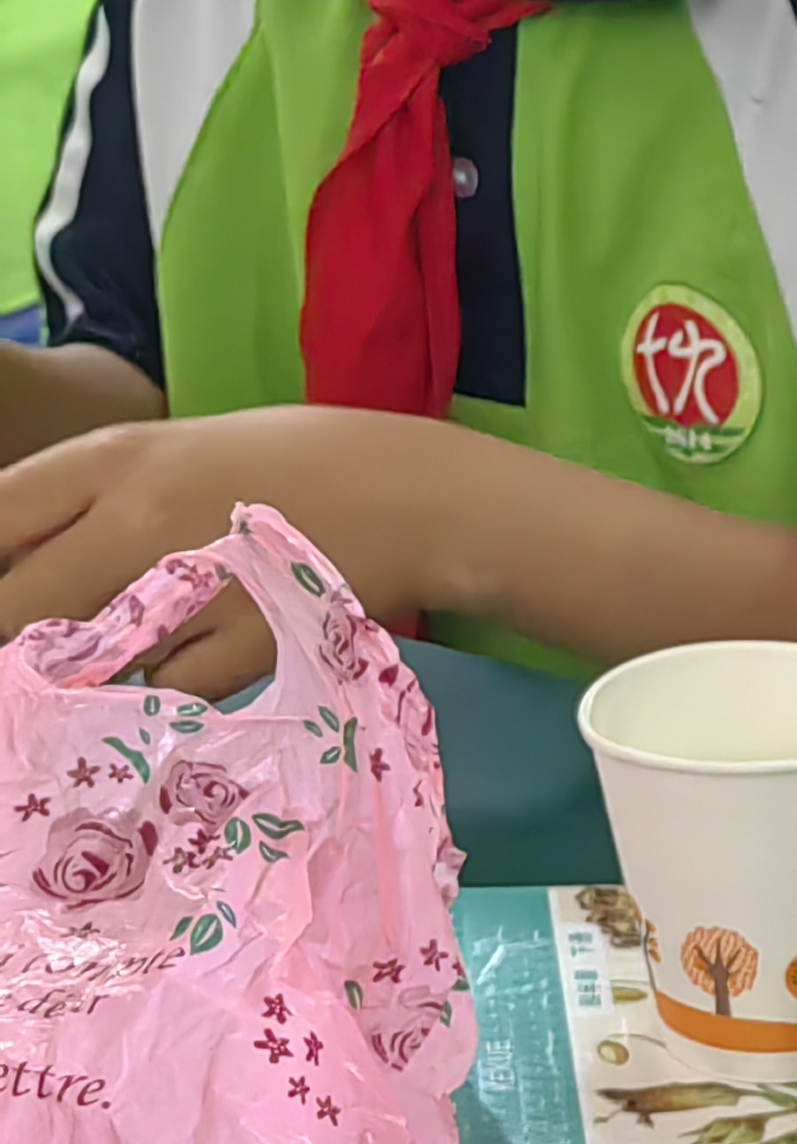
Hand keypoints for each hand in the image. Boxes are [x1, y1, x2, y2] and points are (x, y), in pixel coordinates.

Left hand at [0, 408, 455, 688]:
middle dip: (15, 635)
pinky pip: (168, 687)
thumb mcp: (167, 456)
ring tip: (121, 654)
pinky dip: (165, 685)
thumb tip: (17, 566)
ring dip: (91, 666)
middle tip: (36, 650)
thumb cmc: (284, 466)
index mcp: (112, 459)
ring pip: (89, 657)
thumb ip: (86, 504)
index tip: (1, 594)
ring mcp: (192, 589)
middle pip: (18, 603)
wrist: (409, 496)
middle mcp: (137, 522)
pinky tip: (192, 661)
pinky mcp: (244, 646)